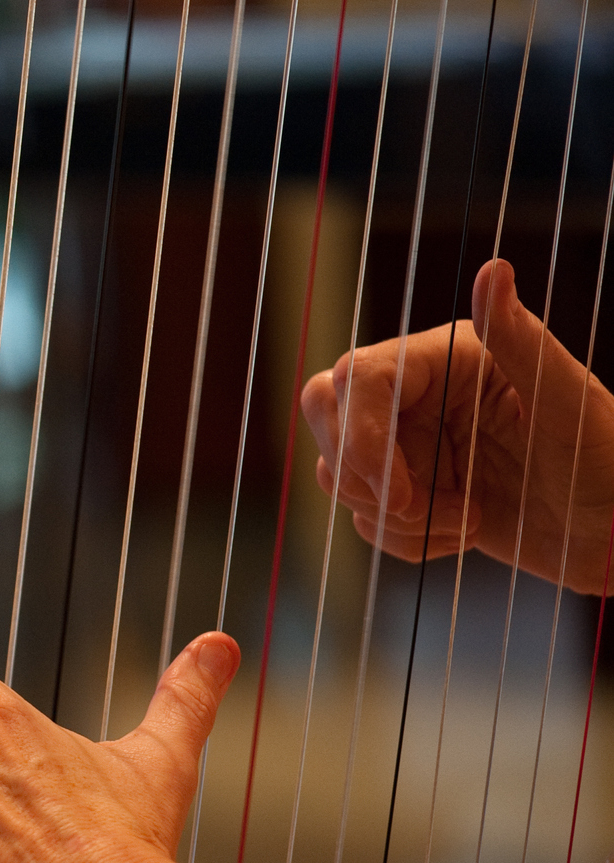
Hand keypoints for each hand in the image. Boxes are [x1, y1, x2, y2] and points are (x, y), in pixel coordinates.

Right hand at [301, 258, 613, 593]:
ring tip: (470, 519)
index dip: (361, 436)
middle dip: (358, 472)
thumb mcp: (565, 399)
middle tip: (411, 508)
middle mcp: (419, 395)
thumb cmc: (604, 460)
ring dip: (396, 516)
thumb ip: (519, 337)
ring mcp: (409, 445)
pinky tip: (466, 534)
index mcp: (451, 357)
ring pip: (338, 473)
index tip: (397, 493)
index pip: (360, 377)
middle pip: (326, 412)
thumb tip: (493, 270)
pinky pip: (364, 519)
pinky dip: (407, 542)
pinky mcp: (408, 493)